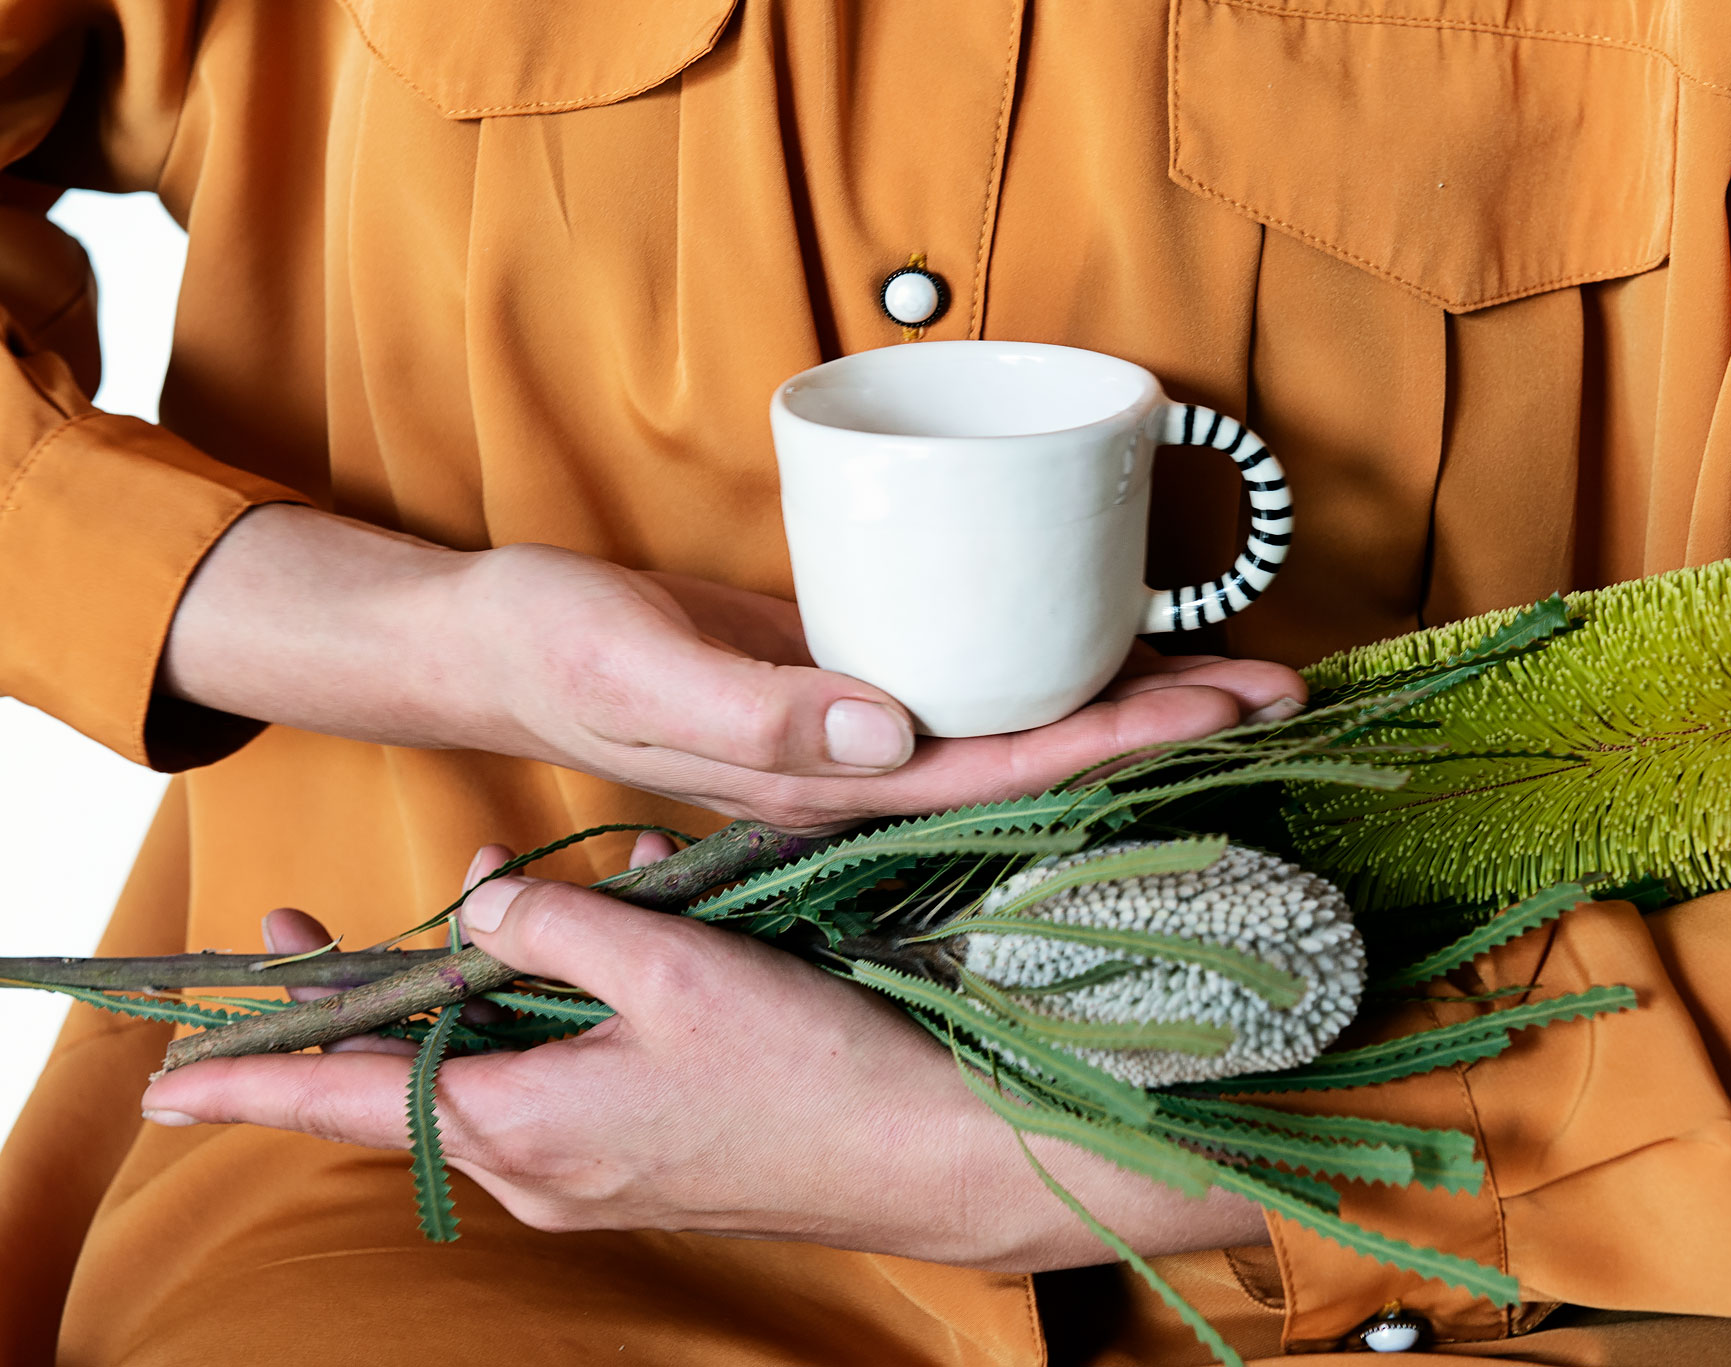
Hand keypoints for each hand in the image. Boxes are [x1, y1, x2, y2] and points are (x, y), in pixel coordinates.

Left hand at [138, 844, 1268, 1268]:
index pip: (349, 1101)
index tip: (171, 1076)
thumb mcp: (673, 971)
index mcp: (527, 1124)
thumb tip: (475, 914)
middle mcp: (542, 1164)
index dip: (255, 1076)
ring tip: (479, 892)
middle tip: (288, 933)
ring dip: (470, 983)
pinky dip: (540, 1009)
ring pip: (485, 1068)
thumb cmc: (807, 1069)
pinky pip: (552, 1077)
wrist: (930, 1152)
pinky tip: (585, 943)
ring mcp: (593, 1169)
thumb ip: (557, 932)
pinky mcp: (643, 1156)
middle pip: (407, 1081)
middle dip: (354, 998)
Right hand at [162, 506, 1305, 828]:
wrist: (495, 642)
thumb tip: (889, 731)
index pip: (1004, 770)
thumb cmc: (552, 646)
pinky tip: (1104, 641)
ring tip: (1234, 670)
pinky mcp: (845, 681)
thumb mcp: (637, 669)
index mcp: (828, 782)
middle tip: (1280, 684)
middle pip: (1040, 754)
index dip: (1119, 744)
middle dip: (1161, 724)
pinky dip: (1045, 661)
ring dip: (1123, 698)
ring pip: (1017, 722)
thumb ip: (756, 715)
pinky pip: (970, 679)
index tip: (1223, 713)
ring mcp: (858, 733)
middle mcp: (862, 770)